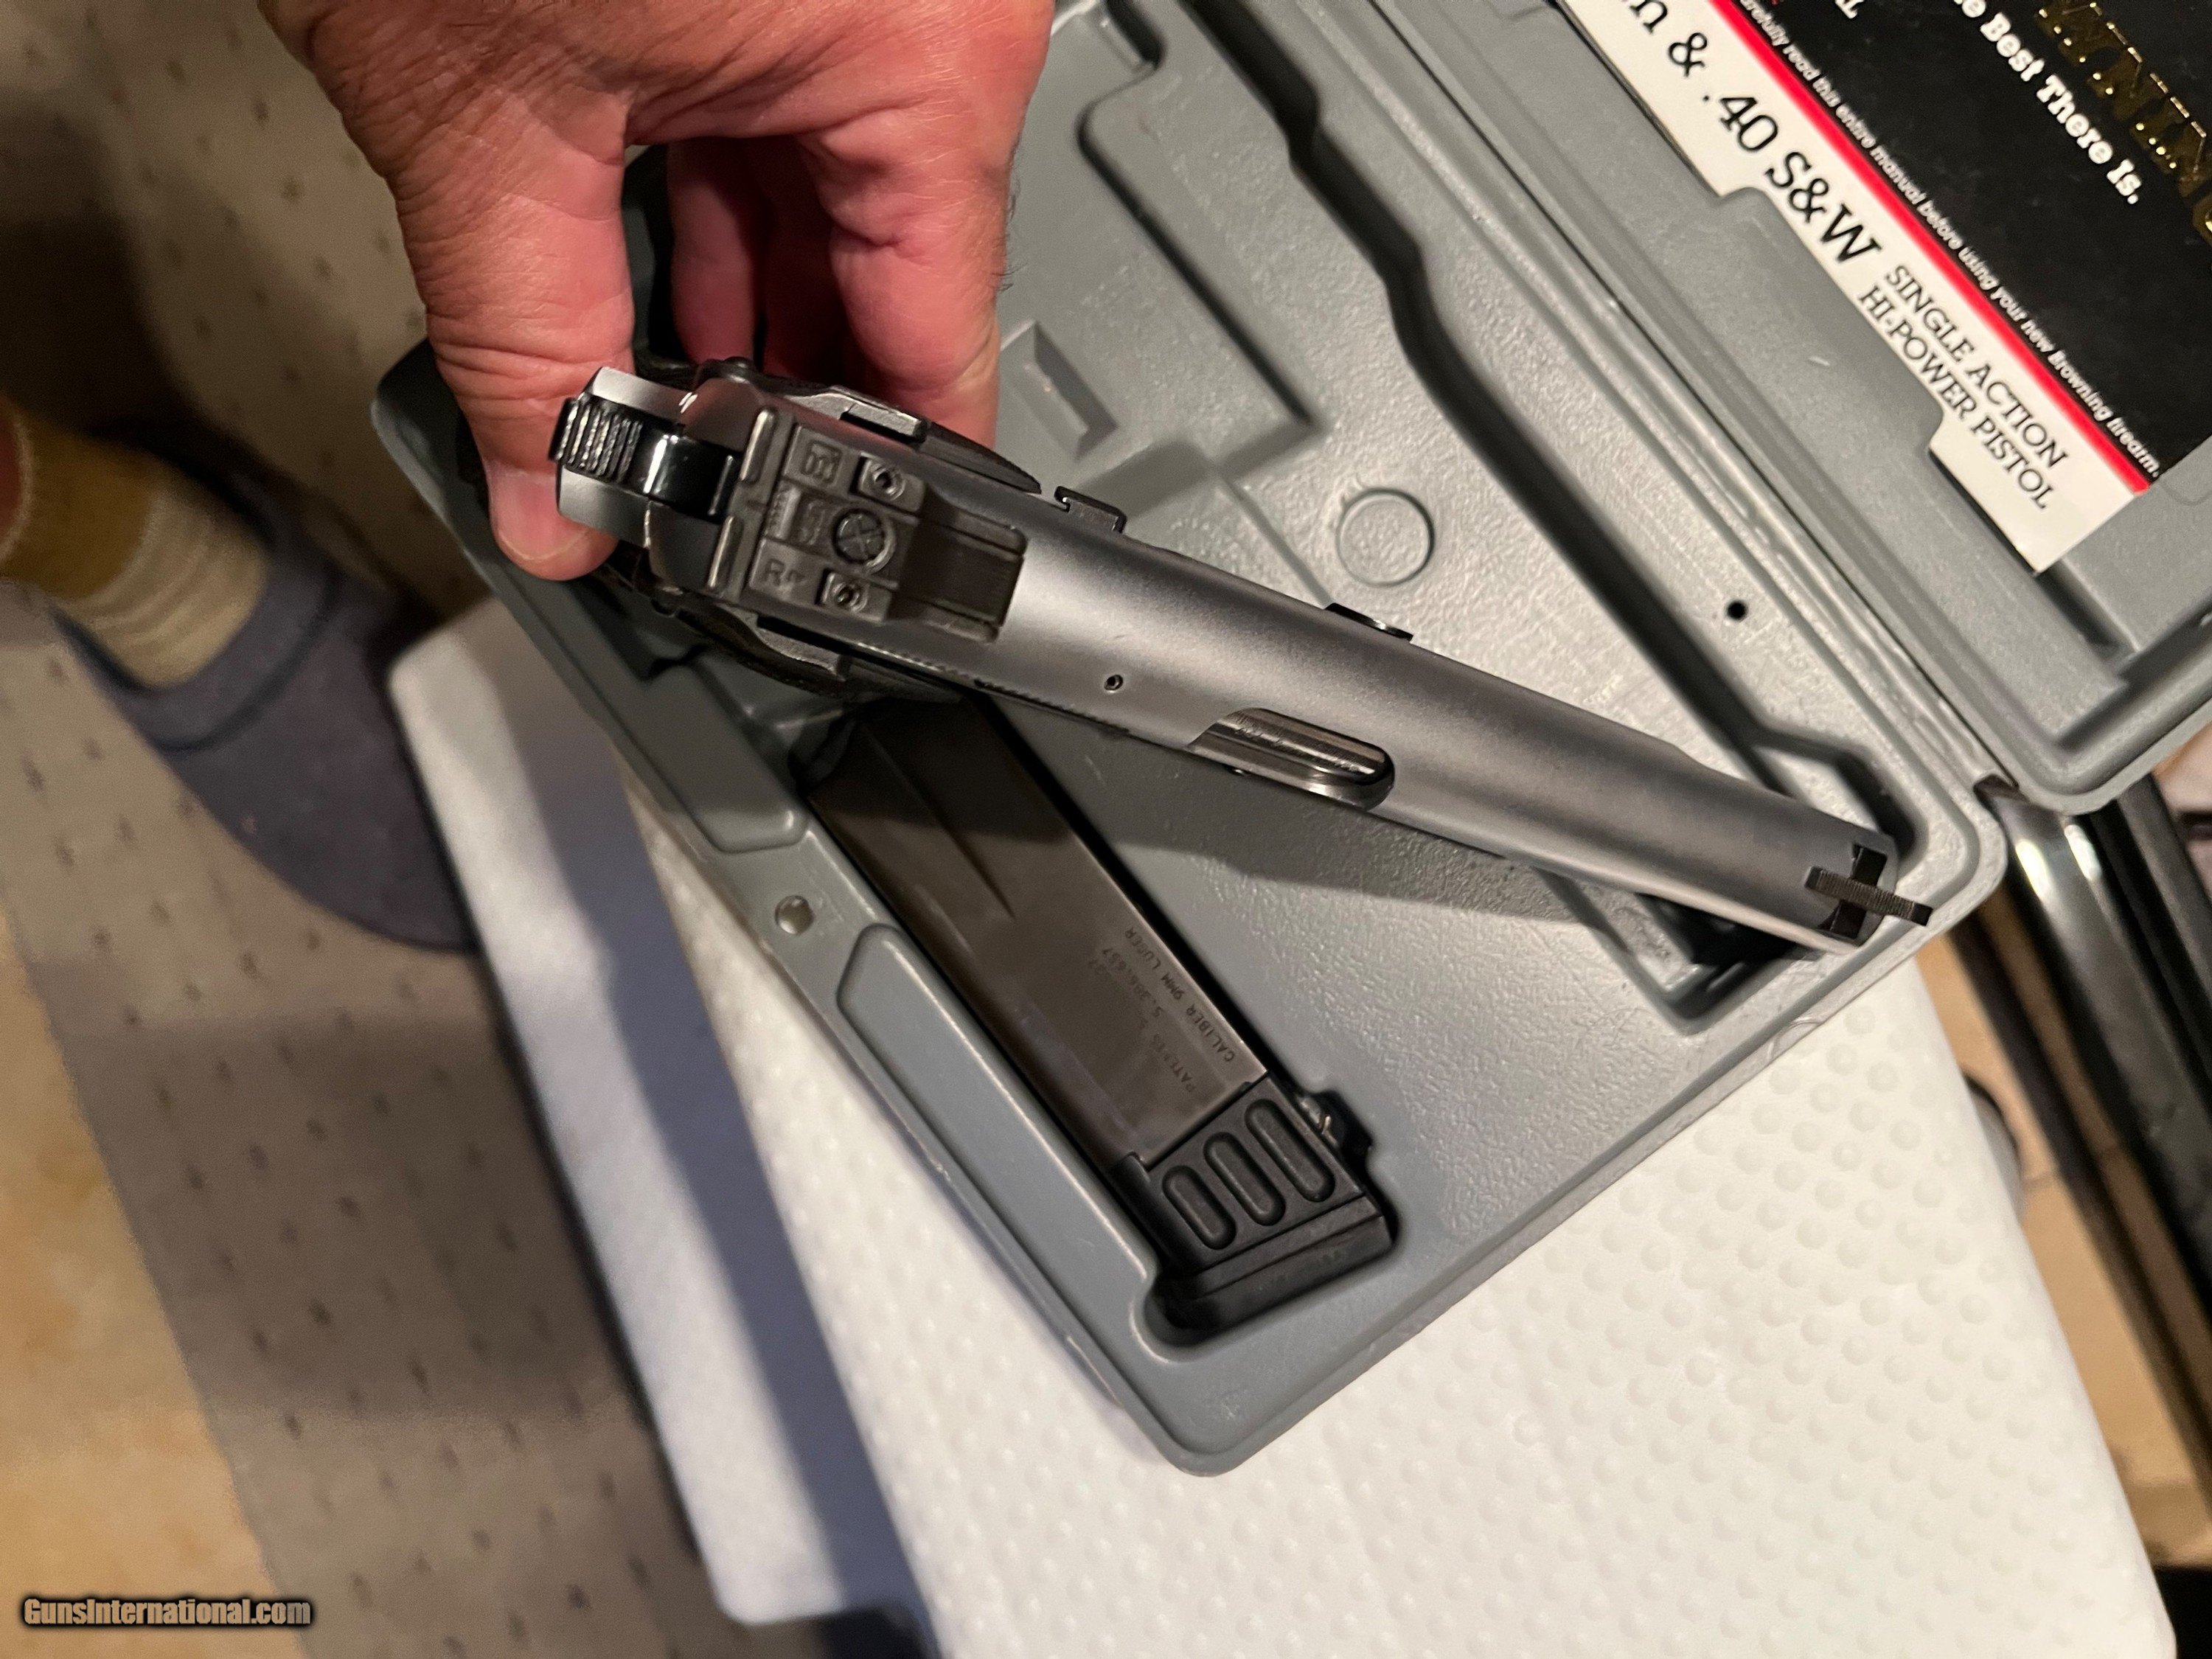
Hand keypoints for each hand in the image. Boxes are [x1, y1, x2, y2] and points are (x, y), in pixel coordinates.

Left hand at [267, 0, 1052, 576]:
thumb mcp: (484, 127)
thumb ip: (527, 342)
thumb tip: (548, 495)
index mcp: (919, 45)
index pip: (941, 328)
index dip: (884, 472)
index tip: (853, 556)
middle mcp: (928, 6)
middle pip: (890, 264)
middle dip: (787, 387)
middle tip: (721, 493)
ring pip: (834, 191)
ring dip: (745, 302)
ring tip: (673, 403)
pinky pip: (794, 109)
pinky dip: (723, 198)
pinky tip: (663, 285)